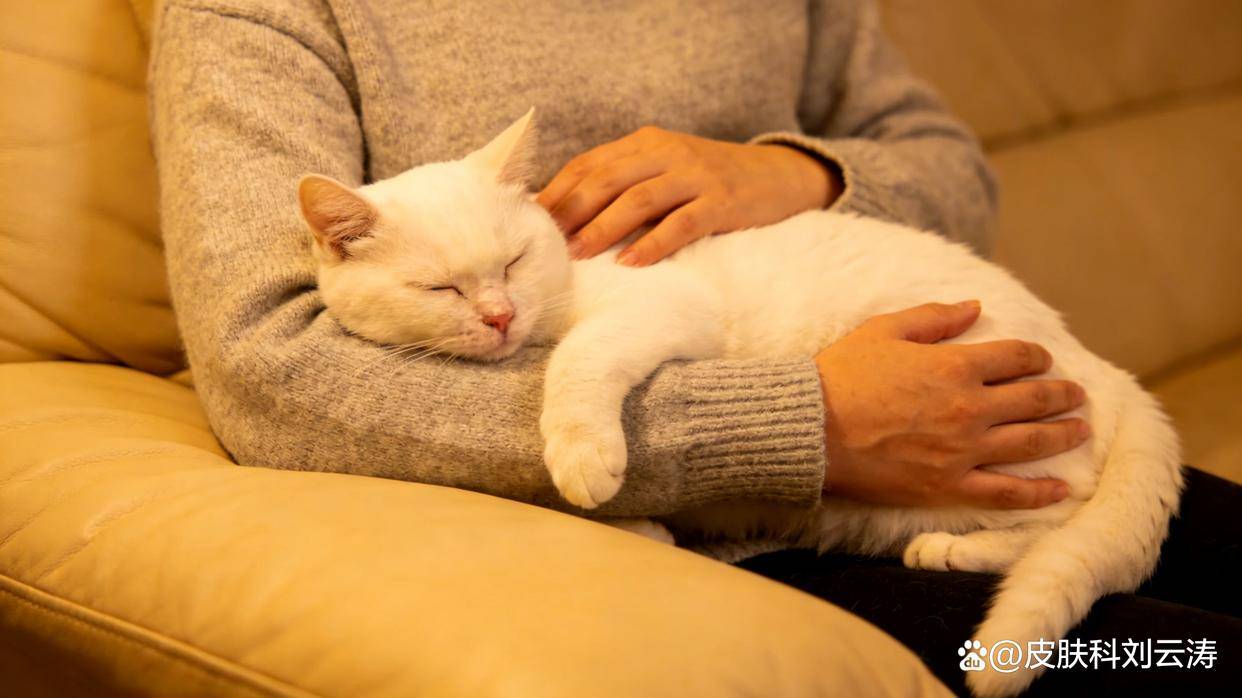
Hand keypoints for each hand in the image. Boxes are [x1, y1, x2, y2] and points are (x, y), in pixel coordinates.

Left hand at [536, 126, 841, 265]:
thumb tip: (570, 216)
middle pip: (607, 178)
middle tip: (547, 240)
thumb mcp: (667, 169)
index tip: (531, 219)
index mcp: (646, 143)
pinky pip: (681, 223)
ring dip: (603, 227)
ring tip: (578, 253)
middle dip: (572, 209)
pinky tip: (631, 262)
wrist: (781, 176)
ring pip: (638, 199)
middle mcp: (667, 153)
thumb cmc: (713, 181)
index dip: (558, 190)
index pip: (590, 163)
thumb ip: (627, 182)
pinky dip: (653, 243)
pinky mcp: (723, 202)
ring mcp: (696, 176)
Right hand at [816, 301, 1087, 508]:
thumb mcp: (884, 330)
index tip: (1043, 360)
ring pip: (1031, 443)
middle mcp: (970, 408)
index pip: (1015, 357)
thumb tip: (974, 307)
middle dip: (1061, 394)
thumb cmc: (841, 375)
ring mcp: (964, 451)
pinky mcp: (949, 486)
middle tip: (1077, 394)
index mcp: (956, 366)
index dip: (1036, 356)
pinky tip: (1060, 489)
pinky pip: (1006, 493)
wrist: (811, 429)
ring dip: (1062, 434)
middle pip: (1033, 399)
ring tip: (1080, 429)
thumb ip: (934, 318)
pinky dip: (1038, 492)